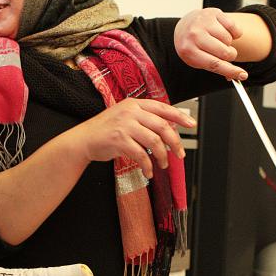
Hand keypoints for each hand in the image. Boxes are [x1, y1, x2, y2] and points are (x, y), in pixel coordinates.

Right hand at [71, 98, 195, 177]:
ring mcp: (125, 125)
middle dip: (175, 142)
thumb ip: (144, 120)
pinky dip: (148, 166)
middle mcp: (131, 111)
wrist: (83, 140)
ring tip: (162, 164)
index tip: (191, 125)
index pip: (163, 108)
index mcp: (135, 104)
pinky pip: (141, 154)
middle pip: (162, 126)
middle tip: (179, 154)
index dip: (179, 116)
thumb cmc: (105, 131)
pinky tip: (148, 172)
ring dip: (162, 156)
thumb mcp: (125, 118)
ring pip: (154, 141)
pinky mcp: (119, 139)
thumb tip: (167, 130)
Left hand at [174, 8, 248, 80]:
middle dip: (230, 56)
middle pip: (225, 53)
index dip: (231, 71)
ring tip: (218, 41)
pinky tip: (224, 32)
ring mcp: (204, 22)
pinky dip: (234, 32)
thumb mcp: (198, 60)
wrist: (184, 26)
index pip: (214, 64)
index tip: (243, 75)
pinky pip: (233, 26)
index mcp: (189, 51)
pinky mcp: (213, 12)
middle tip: (224, 53)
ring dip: (228, 43)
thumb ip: (216, 68)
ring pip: (229, 40)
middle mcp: (194, 35)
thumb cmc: (193, 47)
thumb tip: (236, 76)